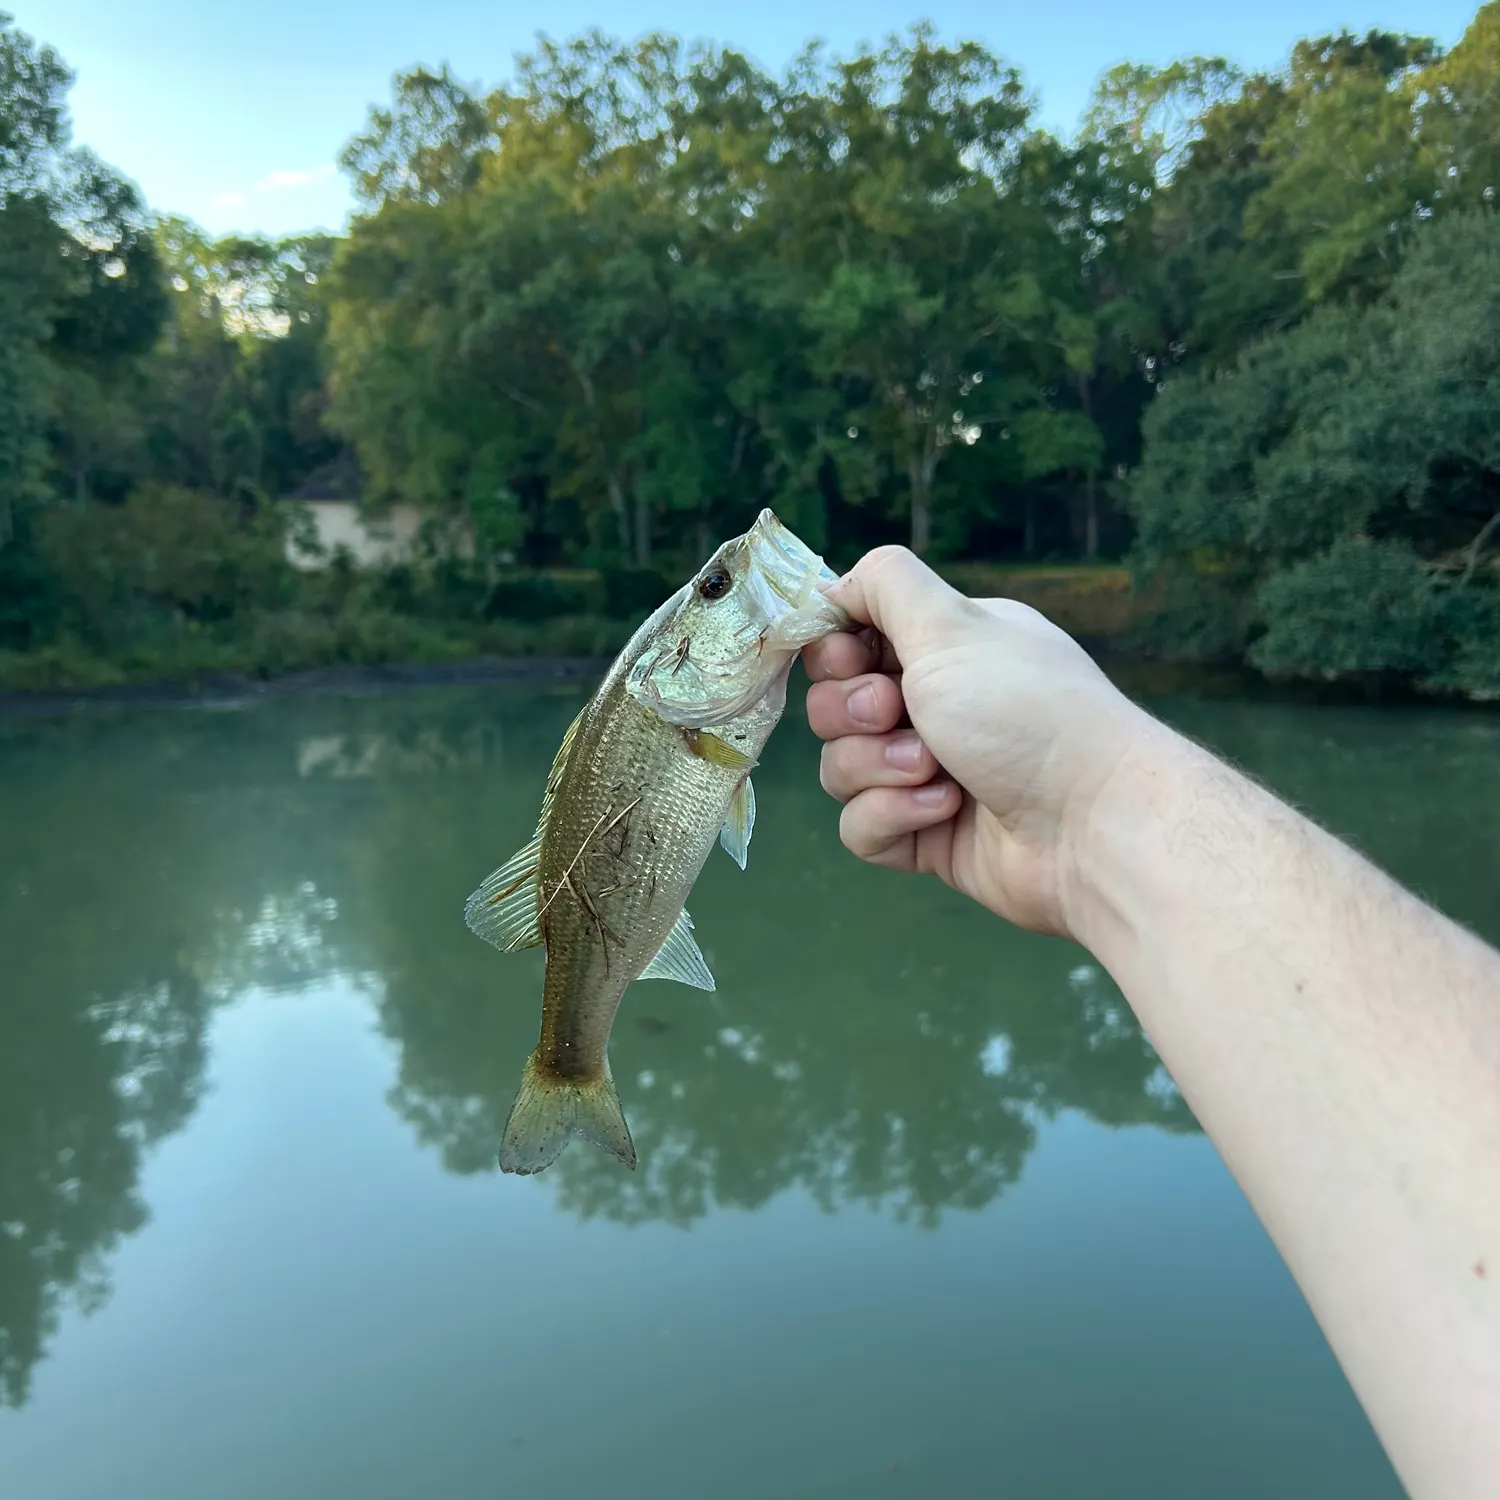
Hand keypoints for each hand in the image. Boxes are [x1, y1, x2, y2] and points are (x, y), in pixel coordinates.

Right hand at [802, 546, 1155, 937]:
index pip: (850, 642)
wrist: (1089, 823)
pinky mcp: (923, 836)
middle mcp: (935, 706)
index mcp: (945, 649)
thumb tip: (832, 585)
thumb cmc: (1025, 710)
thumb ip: (885, 584)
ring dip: (878, 767)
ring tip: (935, 771)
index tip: (853, 660)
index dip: (835, 654)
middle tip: (897, 713)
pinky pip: (861, 826)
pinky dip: (892, 816)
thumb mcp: (951, 624)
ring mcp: (927, 774)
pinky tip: (944, 811)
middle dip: (854, 712)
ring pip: (840, 768)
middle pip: (833, 706)